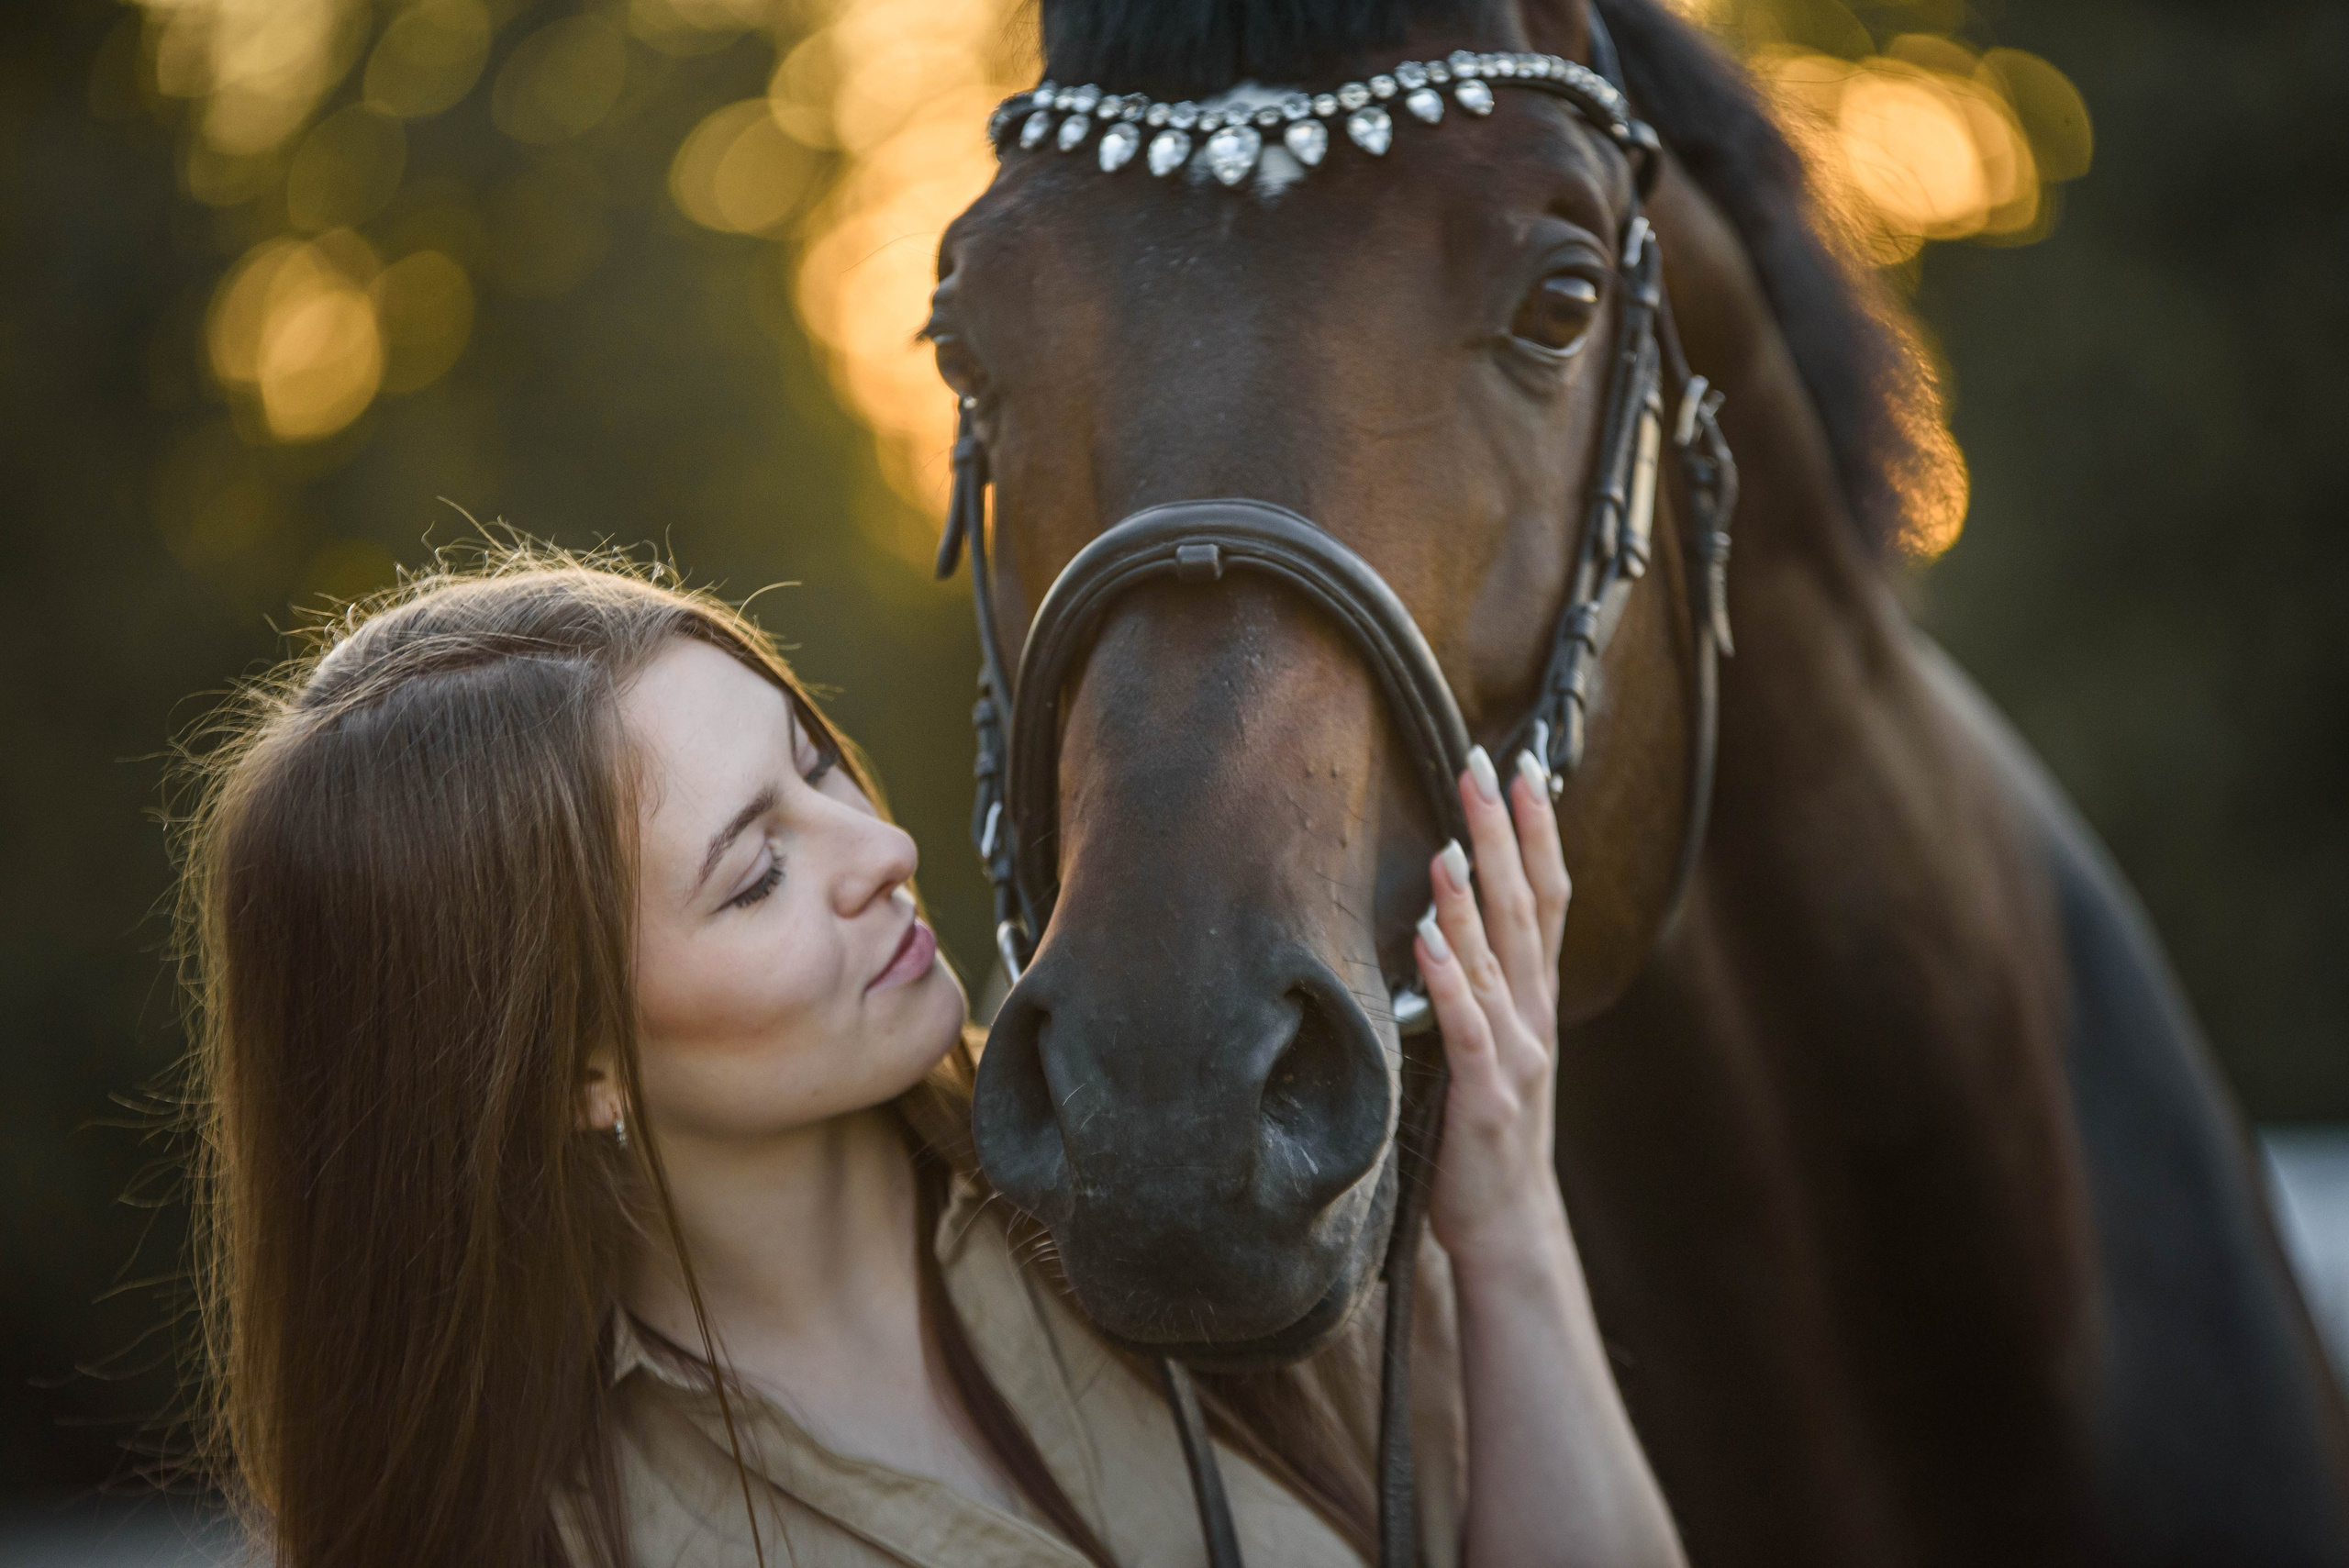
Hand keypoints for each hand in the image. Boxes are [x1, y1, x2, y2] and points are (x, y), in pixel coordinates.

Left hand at [1417, 744, 1572, 1267]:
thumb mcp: (1490, 1045)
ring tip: (1451, 841)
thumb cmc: (1485, 1130)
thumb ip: (1476, 985)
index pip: (1544, 895)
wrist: (1506, 1222)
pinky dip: (1447, 978)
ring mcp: (1515, 1054)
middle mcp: (1533, 1014)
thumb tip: (1439, 913)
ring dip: (1472, 899)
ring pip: (1495, 960)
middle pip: (1524, 907)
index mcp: (1534, 997)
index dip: (1536, 830)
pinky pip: (1464, 1026)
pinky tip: (1425, 935)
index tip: (1523, 766)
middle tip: (1485, 765)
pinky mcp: (1485, 1094)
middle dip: (1505, 834)